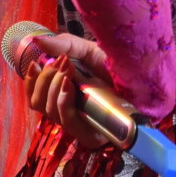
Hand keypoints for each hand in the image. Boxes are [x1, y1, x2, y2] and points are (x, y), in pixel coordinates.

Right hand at [23, 32, 111, 148]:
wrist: (145, 77)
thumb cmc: (118, 66)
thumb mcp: (89, 50)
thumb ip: (64, 45)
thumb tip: (36, 41)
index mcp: (64, 93)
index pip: (35, 96)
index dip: (30, 82)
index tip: (34, 63)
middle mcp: (69, 111)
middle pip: (39, 104)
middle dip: (43, 80)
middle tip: (58, 62)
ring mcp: (80, 125)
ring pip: (50, 112)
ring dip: (53, 87)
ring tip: (66, 68)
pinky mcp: (92, 135)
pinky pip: (69, 122)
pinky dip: (64, 101)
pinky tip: (68, 85)